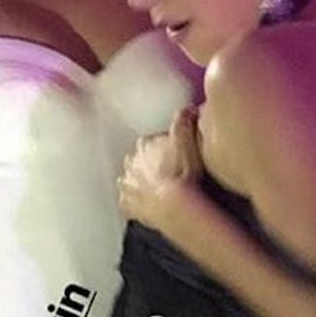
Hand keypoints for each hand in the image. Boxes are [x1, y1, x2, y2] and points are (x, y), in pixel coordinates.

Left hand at [118, 107, 201, 233]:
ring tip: (158, 191)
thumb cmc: (183, 173)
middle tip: (168, 175)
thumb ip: (184, 121)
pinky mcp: (127, 205)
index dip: (165, 149)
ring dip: (141, 184)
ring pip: (131, 180)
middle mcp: (130, 163)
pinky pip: (129, 204)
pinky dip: (136, 205)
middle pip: (140, 161)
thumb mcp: (188, 140)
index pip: (153, 142)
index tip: (175, 156)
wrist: (175, 205)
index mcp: (144, 145)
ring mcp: (127, 185)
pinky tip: (148, 207)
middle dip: (150, 166)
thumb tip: (185, 109)